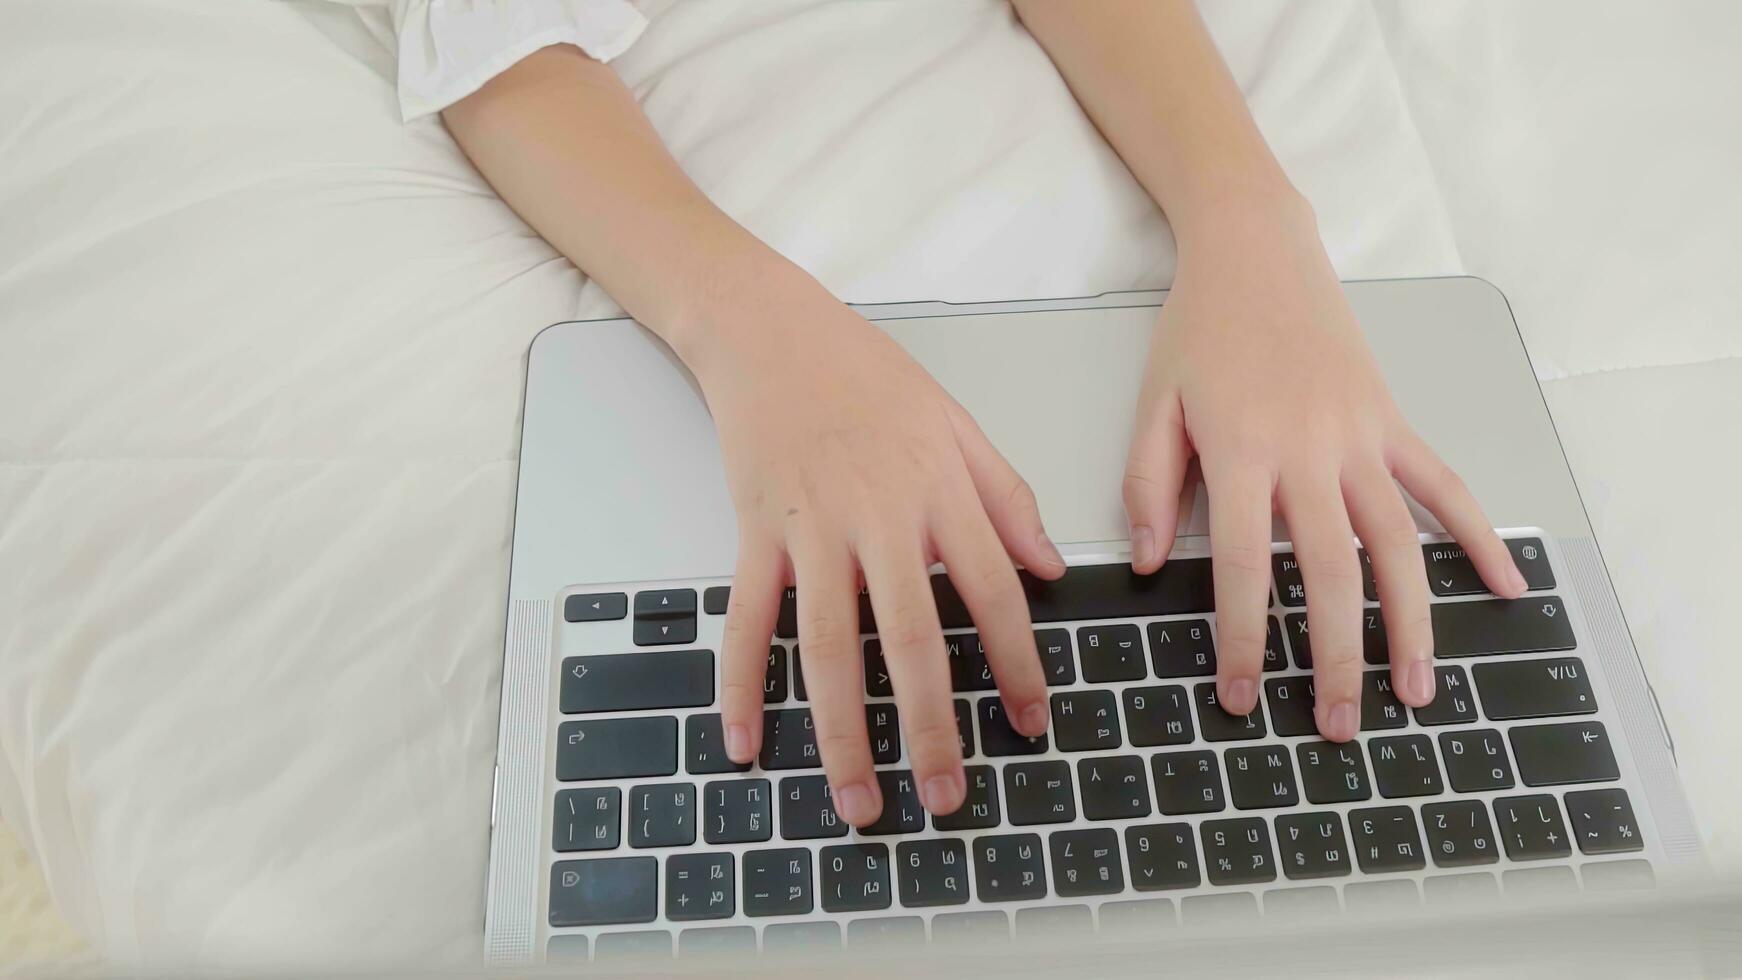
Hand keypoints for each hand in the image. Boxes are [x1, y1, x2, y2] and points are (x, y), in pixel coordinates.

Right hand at [697, 276, 1065, 825]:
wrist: (769, 330)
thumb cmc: (865, 373)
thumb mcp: (955, 423)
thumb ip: (1005, 498)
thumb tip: (1051, 568)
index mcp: (938, 491)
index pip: (992, 592)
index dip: (1016, 663)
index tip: (1031, 721)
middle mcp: (878, 517)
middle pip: (911, 638)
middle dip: (932, 727)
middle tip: (947, 797)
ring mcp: (810, 529)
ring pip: (828, 646)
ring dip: (844, 732)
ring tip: (859, 800)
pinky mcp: (755, 533)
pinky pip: (747, 620)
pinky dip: (741, 684)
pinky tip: (746, 742)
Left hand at [1122, 200, 1527, 741]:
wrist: (1255, 250)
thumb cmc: (1197, 331)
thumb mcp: (1152, 404)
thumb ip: (1149, 485)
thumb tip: (1151, 565)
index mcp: (1242, 453)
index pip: (1248, 568)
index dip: (1246, 639)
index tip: (1243, 696)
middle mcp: (1310, 451)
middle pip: (1333, 572)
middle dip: (1336, 657)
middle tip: (1337, 726)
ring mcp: (1361, 436)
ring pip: (1398, 544)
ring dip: (1413, 623)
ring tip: (1417, 692)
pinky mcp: (1394, 420)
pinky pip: (1445, 484)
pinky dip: (1478, 535)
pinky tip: (1506, 587)